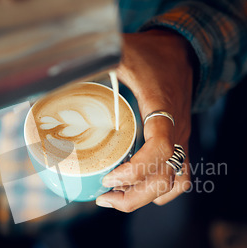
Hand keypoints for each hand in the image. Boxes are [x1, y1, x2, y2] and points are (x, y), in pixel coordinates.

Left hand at [96, 29, 194, 211]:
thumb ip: (98, 57)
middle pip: (165, 178)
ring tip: (117, 196)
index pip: (159, 151)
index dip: (134, 171)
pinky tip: (140, 191)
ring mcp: (182, 140)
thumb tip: (64, 65)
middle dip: (134, 196)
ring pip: (174, 183)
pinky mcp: (181, 143)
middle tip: (104, 197)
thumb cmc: (152, 53)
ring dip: (146, 196)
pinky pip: (182, 178)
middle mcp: (177, 131)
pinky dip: (163, 192)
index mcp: (163, 111)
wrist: (182, 52)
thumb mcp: (125, 50)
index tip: (108, 177)